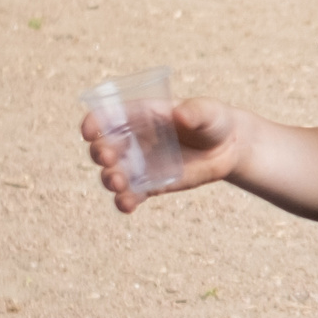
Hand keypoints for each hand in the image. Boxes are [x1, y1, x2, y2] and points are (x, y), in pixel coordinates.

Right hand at [81, 97, 245, 211]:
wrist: (228, 147)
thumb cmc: (213, 121)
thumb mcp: (208, 111)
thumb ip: (196, 111)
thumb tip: (181, 115)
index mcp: (140, 115)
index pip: (108, 116)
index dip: (94, 123)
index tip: (89, 132)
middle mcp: (133, 140)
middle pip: (104, 146)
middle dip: (100, 153)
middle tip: (108, 158)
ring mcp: (139, 164)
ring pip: (113, 173)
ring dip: (109, 179)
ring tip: (119, 183)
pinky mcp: (150, 185)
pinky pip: (131, 195)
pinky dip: (125, 201)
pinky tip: (127, 206)